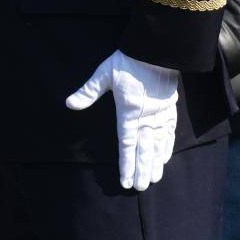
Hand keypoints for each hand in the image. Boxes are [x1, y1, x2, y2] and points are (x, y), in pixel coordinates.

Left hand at [65, 49, 179, 190]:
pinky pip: (169, 133)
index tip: (125, 180)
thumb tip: (69, 104)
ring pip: (158, 145)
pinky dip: (167, 147)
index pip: (126, 144)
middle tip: (139, 187)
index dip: (126, 164)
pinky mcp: (169, 110)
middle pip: (144, 150)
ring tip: (153, 179)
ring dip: (155, 163)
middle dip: (141, 170)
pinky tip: (165, 158)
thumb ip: (88, 92)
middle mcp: (146, 118)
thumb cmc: (128, 63)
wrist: (156, 52)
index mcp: (128, 112)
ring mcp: (160, 115)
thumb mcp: (104, 75)